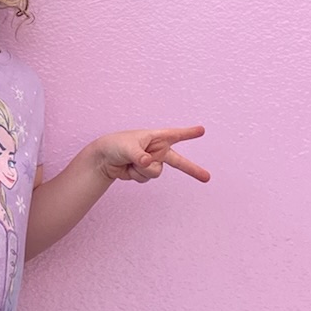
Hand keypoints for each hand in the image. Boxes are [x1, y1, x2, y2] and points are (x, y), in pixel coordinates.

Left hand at [92, 125, 210, 184]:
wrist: (104, 158)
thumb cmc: (116, 145)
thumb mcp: (127, 147)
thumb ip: (139, 155)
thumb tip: (147, 162)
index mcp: (156, 138)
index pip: (176, 135)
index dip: (189, 133)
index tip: (202, 130)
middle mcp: (157, 150)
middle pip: (179, 162)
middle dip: (193, 170)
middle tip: (207, 177)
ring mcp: (153, 162)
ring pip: (156, 172)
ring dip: (143, 170)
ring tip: (132, 162)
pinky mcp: (145, 172)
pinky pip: (146, 179)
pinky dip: (137, 176)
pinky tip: (129, 169)